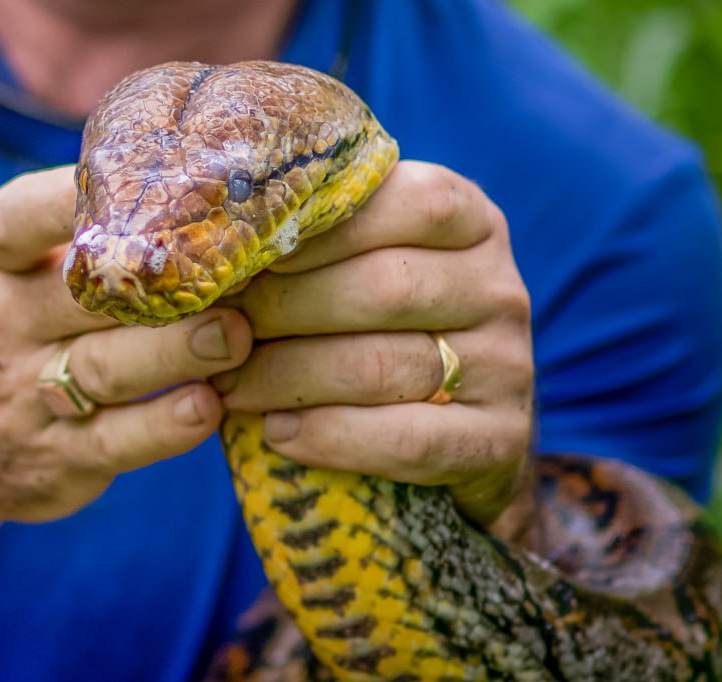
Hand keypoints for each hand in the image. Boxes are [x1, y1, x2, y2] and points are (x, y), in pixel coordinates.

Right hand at [0, 166, 251, 522]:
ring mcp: (26, 396)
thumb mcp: (13, 274)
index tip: (152, 179)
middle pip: (83, 295)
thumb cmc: (6, 330)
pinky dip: (163, 428)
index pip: (21, 219)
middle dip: (159, 280)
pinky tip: (208, 409)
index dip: (74, 198)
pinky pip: (113, 442)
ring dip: (175, 353)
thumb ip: (81, 234)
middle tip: (237, 267)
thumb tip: (198, 174)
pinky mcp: (56, 459)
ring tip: (235, 336)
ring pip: (104, 369)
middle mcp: (4, 323)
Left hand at [213, 161, 532, 525]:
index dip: (312, 227)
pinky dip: (330, 437)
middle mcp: (500, 286)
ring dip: (287, 377)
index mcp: (469, 222)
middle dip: (282, 309)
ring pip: (384, 364)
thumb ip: (317, 241)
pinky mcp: (499, 440)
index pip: (400, 201)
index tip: (240, 254)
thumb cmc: (383, 334)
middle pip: (382, 286)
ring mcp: (510, 365)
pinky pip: (407, 439)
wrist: (465, 440)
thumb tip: (211, 234)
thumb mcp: (365, 269)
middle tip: (215, 331)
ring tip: (227, 387)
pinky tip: (276, 434)